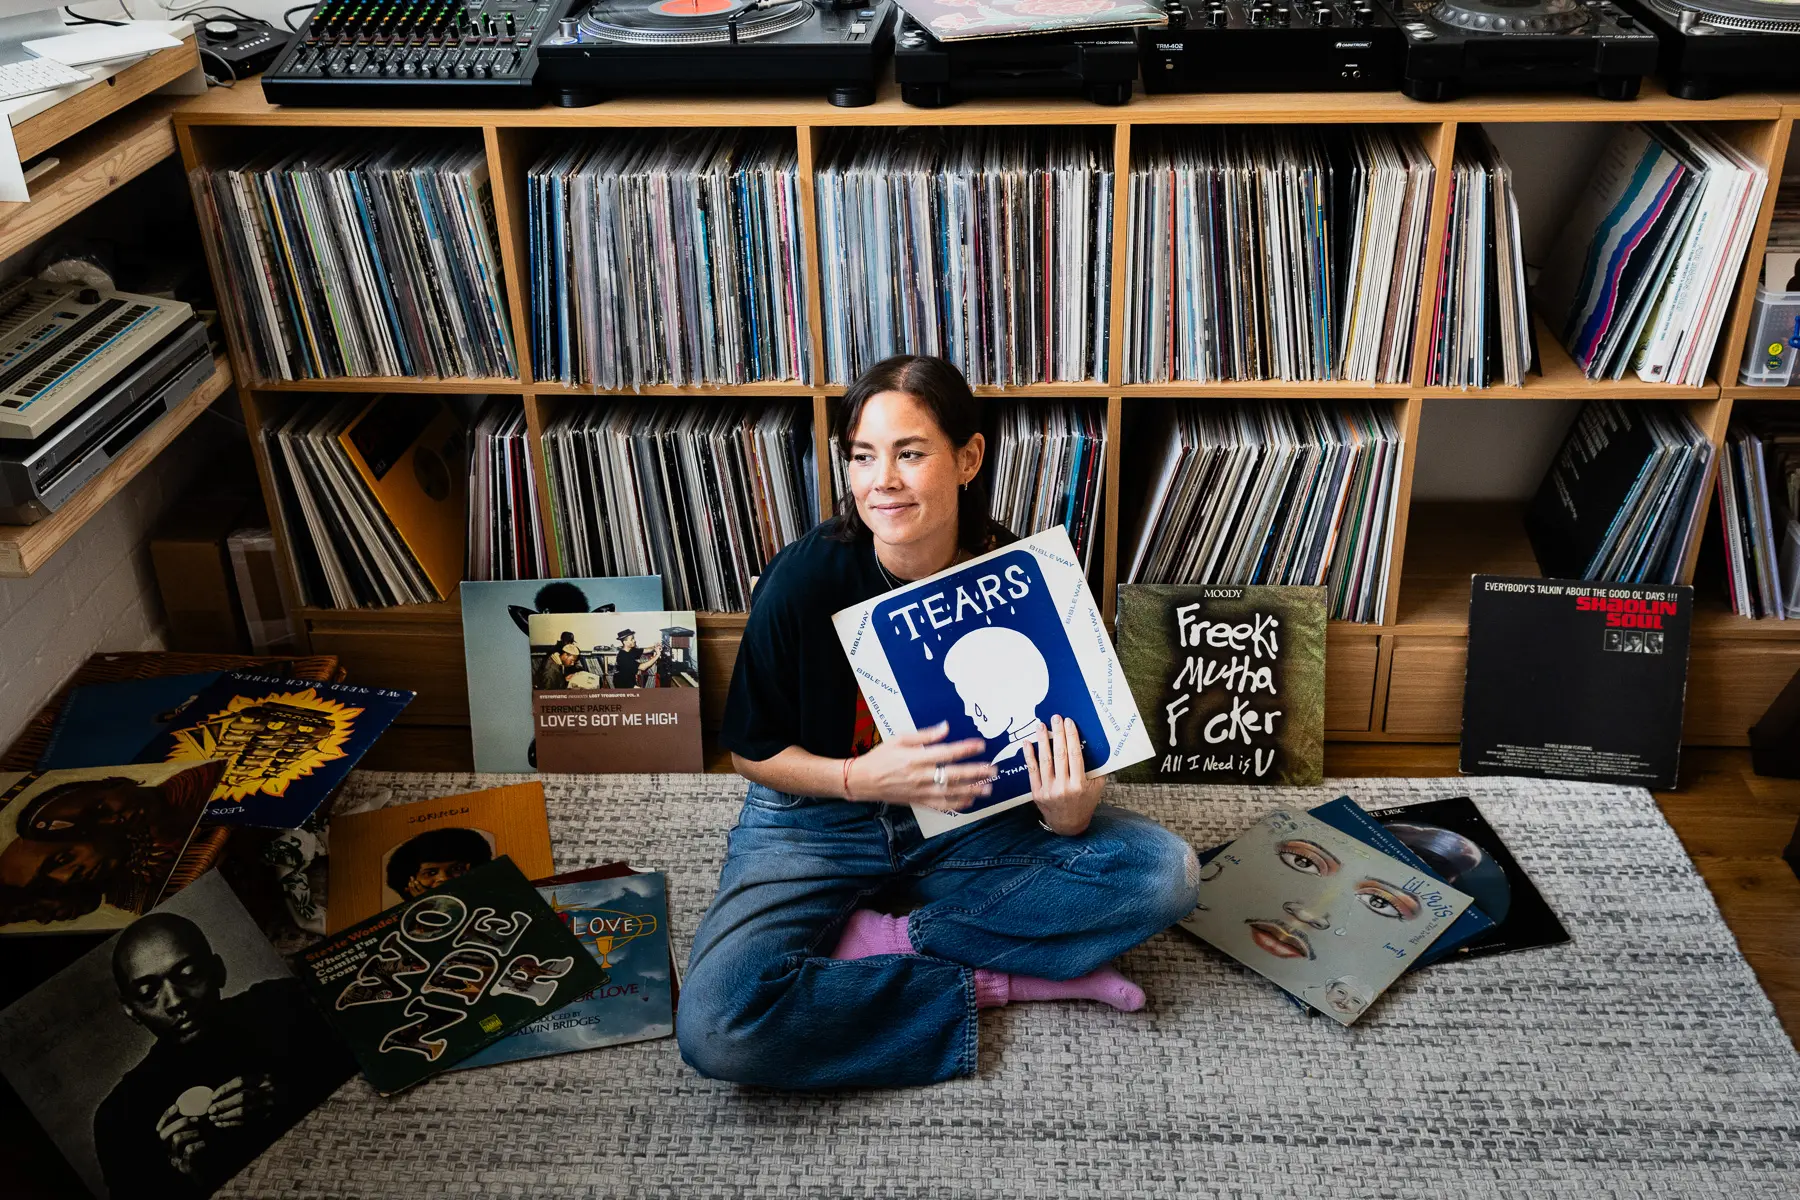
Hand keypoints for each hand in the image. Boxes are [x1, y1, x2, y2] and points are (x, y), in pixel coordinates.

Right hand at [155, 1102, 205, 1179]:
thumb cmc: (209, 1148)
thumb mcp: (202, 1132)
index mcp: (170, 1143)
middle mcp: (169, 1152)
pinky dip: (199, 1143)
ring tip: (203, 1133)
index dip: (166, 1116)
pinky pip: (189, 1150)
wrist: (217, 1170)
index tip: (176, 1106)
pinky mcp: (186, 1167)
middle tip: (196, 1119)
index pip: (161, 1128)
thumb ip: (197, 1121)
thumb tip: (201, 1102)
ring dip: (192, 1132)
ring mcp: (176, 1160)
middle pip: (164, 1134)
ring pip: (177, 1139)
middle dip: (180, 1123)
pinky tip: (205, 1144)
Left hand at [207, 1074, 278, 1128]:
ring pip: (244, 1111)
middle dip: (224, 1104)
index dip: (225, 1089)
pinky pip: (248, 1121)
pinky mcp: (268, 1116)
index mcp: (264, 1077)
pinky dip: (233, 1124)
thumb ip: (244, 1083)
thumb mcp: (260, 1078)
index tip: (213, 1096)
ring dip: (226, 1116)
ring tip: (214, 1118)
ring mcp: (269, 1104)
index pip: (241, 1081)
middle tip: (211, 1110)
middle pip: (242, 1097)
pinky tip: (222, 1124)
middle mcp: (267, 1090)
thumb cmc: (271, 1085)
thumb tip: (218, 1094)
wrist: (291, 1094)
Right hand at [846, 722, 992, 811]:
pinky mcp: (919, 802)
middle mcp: (919, 776)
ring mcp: (920, 792)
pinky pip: (941, 805)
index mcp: (915, 758)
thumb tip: (946, 727)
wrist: (863, 781)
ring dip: (971, 791)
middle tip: (993, 769)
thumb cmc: (880, 757)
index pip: (945, 753)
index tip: (981, 745)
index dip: (965, 749)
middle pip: (952, 775)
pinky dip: (957, 804)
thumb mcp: (899, 739)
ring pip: (950, 793)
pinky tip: (970, 801)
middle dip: (975, 772)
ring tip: (988, 788)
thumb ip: (924, 735)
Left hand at [1024, 715, 1103, 835]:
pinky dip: (1029, 755)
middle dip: (1058, 734)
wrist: (1068, 825)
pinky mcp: (1037, 793)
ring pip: (1044, 760)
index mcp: (1079, 785)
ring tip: (1040, 725)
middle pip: (1060, 755)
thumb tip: (1097, 745)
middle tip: (1056, 718)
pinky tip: (1028, 743)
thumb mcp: (1096, 788)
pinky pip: (1032, 770)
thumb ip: (1097, 769)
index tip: (1069, 723)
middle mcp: (1063, 787)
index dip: (1071, 737)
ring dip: (1042, 740)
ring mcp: (1048, 790)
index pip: (1074, 755)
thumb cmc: (1084, 802)